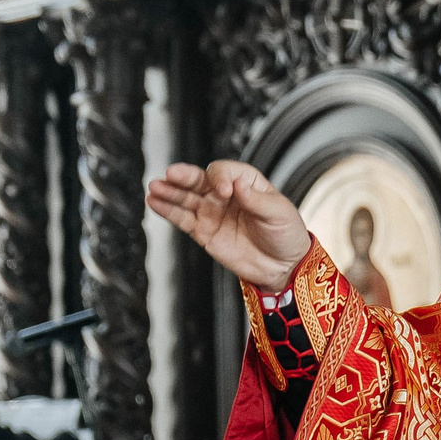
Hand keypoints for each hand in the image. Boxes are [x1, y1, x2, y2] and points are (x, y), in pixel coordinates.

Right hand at [145, 160, 312, 292]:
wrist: (283, 267)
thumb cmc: (286, 234)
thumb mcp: (279, 213)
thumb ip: (257, 199)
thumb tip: (237, 184)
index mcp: (246, 182)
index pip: (224, 172)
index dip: (221, 178)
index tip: (226, 191)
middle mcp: (225, 194)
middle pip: (199, 180)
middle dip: (184, 177)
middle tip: (170, 174)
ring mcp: (213, 213)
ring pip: (186, 198)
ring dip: (170, 192)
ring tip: (154, 187)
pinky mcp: (204, 232)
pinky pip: (183, 219)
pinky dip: (168, 211)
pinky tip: (154, 202)